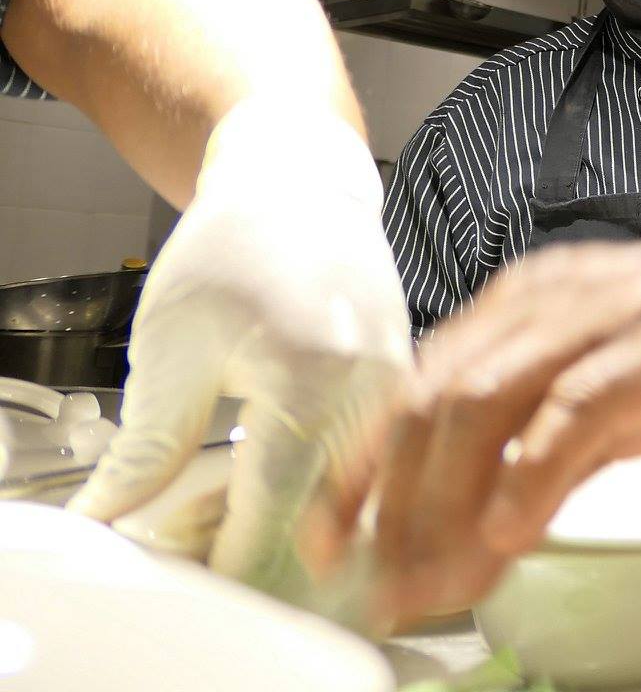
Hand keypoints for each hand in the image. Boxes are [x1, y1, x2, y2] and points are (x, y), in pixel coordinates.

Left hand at [67, 99, 411, 605]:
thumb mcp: (172, 347)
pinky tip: (260, 464)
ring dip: (284, 516)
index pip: (273, 512)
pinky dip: (316, 480)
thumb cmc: (239, 242)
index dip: (225, 557)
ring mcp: (402, 388)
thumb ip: (149, 447)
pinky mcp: (409, 384)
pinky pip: (369, 458)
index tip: (191, 573)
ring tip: (213, 498)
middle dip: (253, 545)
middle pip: (322, 518)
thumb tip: (117, 515)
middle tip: (188, 536)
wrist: (299, 182)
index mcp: (314, 381)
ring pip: (351, 495)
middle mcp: (374, 390)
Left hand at [325, 236, 640, 624]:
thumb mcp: (611, 395)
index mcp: (525, 303)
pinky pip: (572, 412)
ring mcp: (601, 317)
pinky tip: (511, 532)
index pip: (414, 385)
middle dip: (394, 505)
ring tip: (434, 578)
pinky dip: (530, 475)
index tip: (330, 538)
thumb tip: (482, 536)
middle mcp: (547, 301)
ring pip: (482, 405)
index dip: (361, 468)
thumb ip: (542, 454)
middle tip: (384, 584)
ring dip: (445, 505)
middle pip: (433, 401)